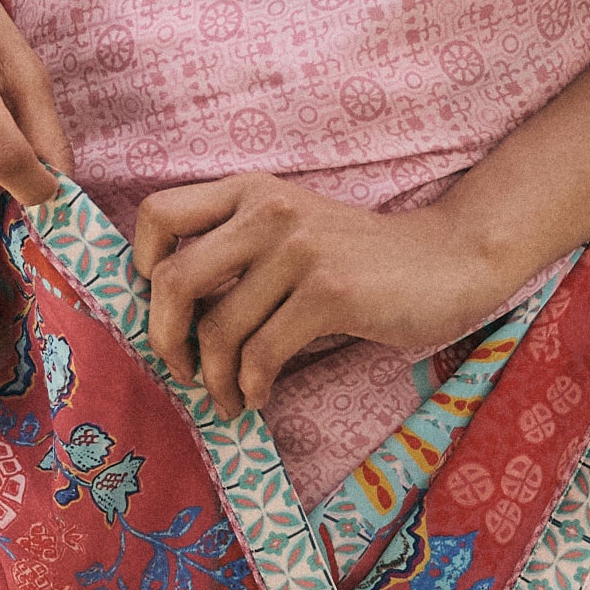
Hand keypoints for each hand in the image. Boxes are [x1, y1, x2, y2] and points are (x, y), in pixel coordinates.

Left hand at [128, 172, 504, 419]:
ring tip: (228, 397)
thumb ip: (238, 253)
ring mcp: (300, 250)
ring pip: (218, 329)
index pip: (158, 213)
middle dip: (164, 338)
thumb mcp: (293, 233)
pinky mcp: (330, 292)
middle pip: (172, 279)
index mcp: (251, 192)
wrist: (448, 260)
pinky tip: (259, 396)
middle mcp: (269, 211)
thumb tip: (167, 317)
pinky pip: (262, 353)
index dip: (141, 266)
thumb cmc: (361, 260)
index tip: (161, 307)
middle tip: (181, 371)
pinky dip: (250, 386)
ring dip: (214, 379)